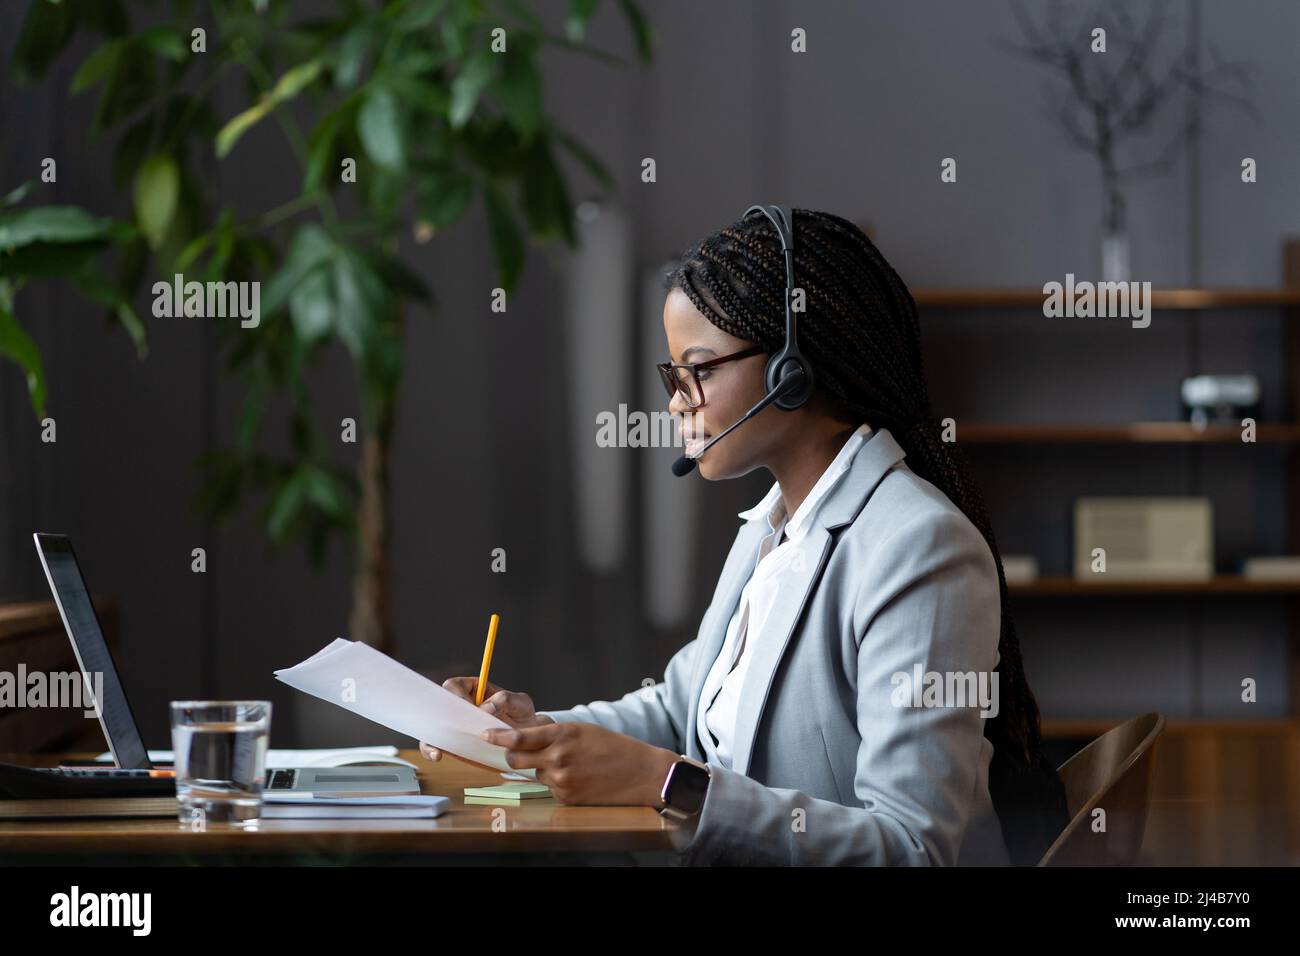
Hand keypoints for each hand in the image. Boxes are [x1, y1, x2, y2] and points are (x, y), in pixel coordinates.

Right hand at [418, 677, 553, 761]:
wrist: (527, 741)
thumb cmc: (522, 716)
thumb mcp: (521, 703)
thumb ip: (506, 699)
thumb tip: (485, 708)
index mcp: (473, 689)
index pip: (455, 686)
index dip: (456, 694)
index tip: (465, 707)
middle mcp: (460, 706)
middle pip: (437, 704)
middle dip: (436, 715)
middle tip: (449, 727)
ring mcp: (454, 726)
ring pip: (432, 727)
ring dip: (430, 736)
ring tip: (437, 749)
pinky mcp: (453, 744)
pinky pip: (436, 745)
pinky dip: (432, 749)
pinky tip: (438, 755)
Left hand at [479, 721, 679, 806]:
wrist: (641, 773)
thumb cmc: (613, 747)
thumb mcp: (582, 730)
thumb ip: (553, 732)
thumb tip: (524, 735)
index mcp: (563, 734)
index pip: (519, 737)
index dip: (498, 736)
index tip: (486, 734)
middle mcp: (559, 758)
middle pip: (516, 758)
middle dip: (512, 754)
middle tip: (516, 750)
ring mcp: (562, 780)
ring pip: (535, 773)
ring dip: (543, 768)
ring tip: (570, 764)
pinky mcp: (566, 798)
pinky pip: (550, 789)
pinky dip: (557, 783)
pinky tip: (578, 778)